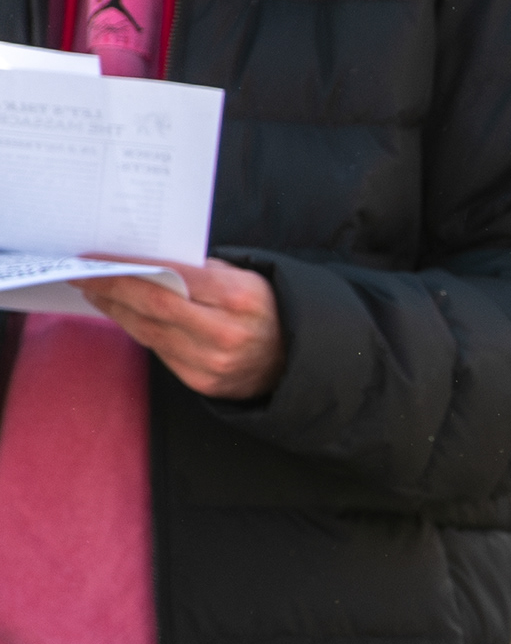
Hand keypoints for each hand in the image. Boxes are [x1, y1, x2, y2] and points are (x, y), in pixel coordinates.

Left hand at [82, 256, 282, 399]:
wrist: (293, 360)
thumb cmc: (265, 310)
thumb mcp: (245, 279)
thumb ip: (200, 271)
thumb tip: (145, 264)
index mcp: (239, 299)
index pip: (172, 280)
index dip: (129, 270)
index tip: (96, 260)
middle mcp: (225, 334)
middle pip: (153, 308)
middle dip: (112, 289)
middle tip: (83, 276)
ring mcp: (212, 363)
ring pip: (149, 332)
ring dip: (117, 311)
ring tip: (97, 293)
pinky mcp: (202, 382)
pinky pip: (159, 351)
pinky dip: (138, 330)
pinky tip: (125, 316)